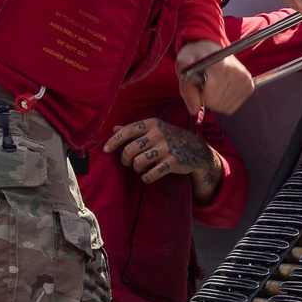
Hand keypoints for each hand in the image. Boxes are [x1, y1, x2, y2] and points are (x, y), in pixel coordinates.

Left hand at [103, 116, 223, 202]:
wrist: (195, 149)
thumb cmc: (170, 138)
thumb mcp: (154, 129)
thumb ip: (134, 130)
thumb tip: (114, 128)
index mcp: (152, 124)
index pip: (127, 131)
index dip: (114, 141)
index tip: (105, 150)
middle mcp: (158, 134)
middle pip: (130, 150)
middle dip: (125, 159)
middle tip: (128, 162)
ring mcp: (166, 148)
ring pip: (139, 163)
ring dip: (136, 169)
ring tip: (139, 169)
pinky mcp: (173, 162)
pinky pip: (151, 174)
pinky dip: (146, 178)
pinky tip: (147, 176)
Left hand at [175, 41, 254, 116]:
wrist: (211, 46)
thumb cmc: (195, 55)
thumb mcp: (183, 65)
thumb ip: (186, 88)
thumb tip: (194, 110)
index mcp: (222, 67)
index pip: (210, 98)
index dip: (199, 94)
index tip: (198, 81)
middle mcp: (238, 74)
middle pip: (217, 104)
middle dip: (206, 97)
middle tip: (205, 81)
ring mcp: (246, 81)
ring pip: (224, 107)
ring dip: (215, 99)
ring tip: (213, 82)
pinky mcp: (249, 86)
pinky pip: (231, 107)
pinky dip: (223, 101)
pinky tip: (221, 87)